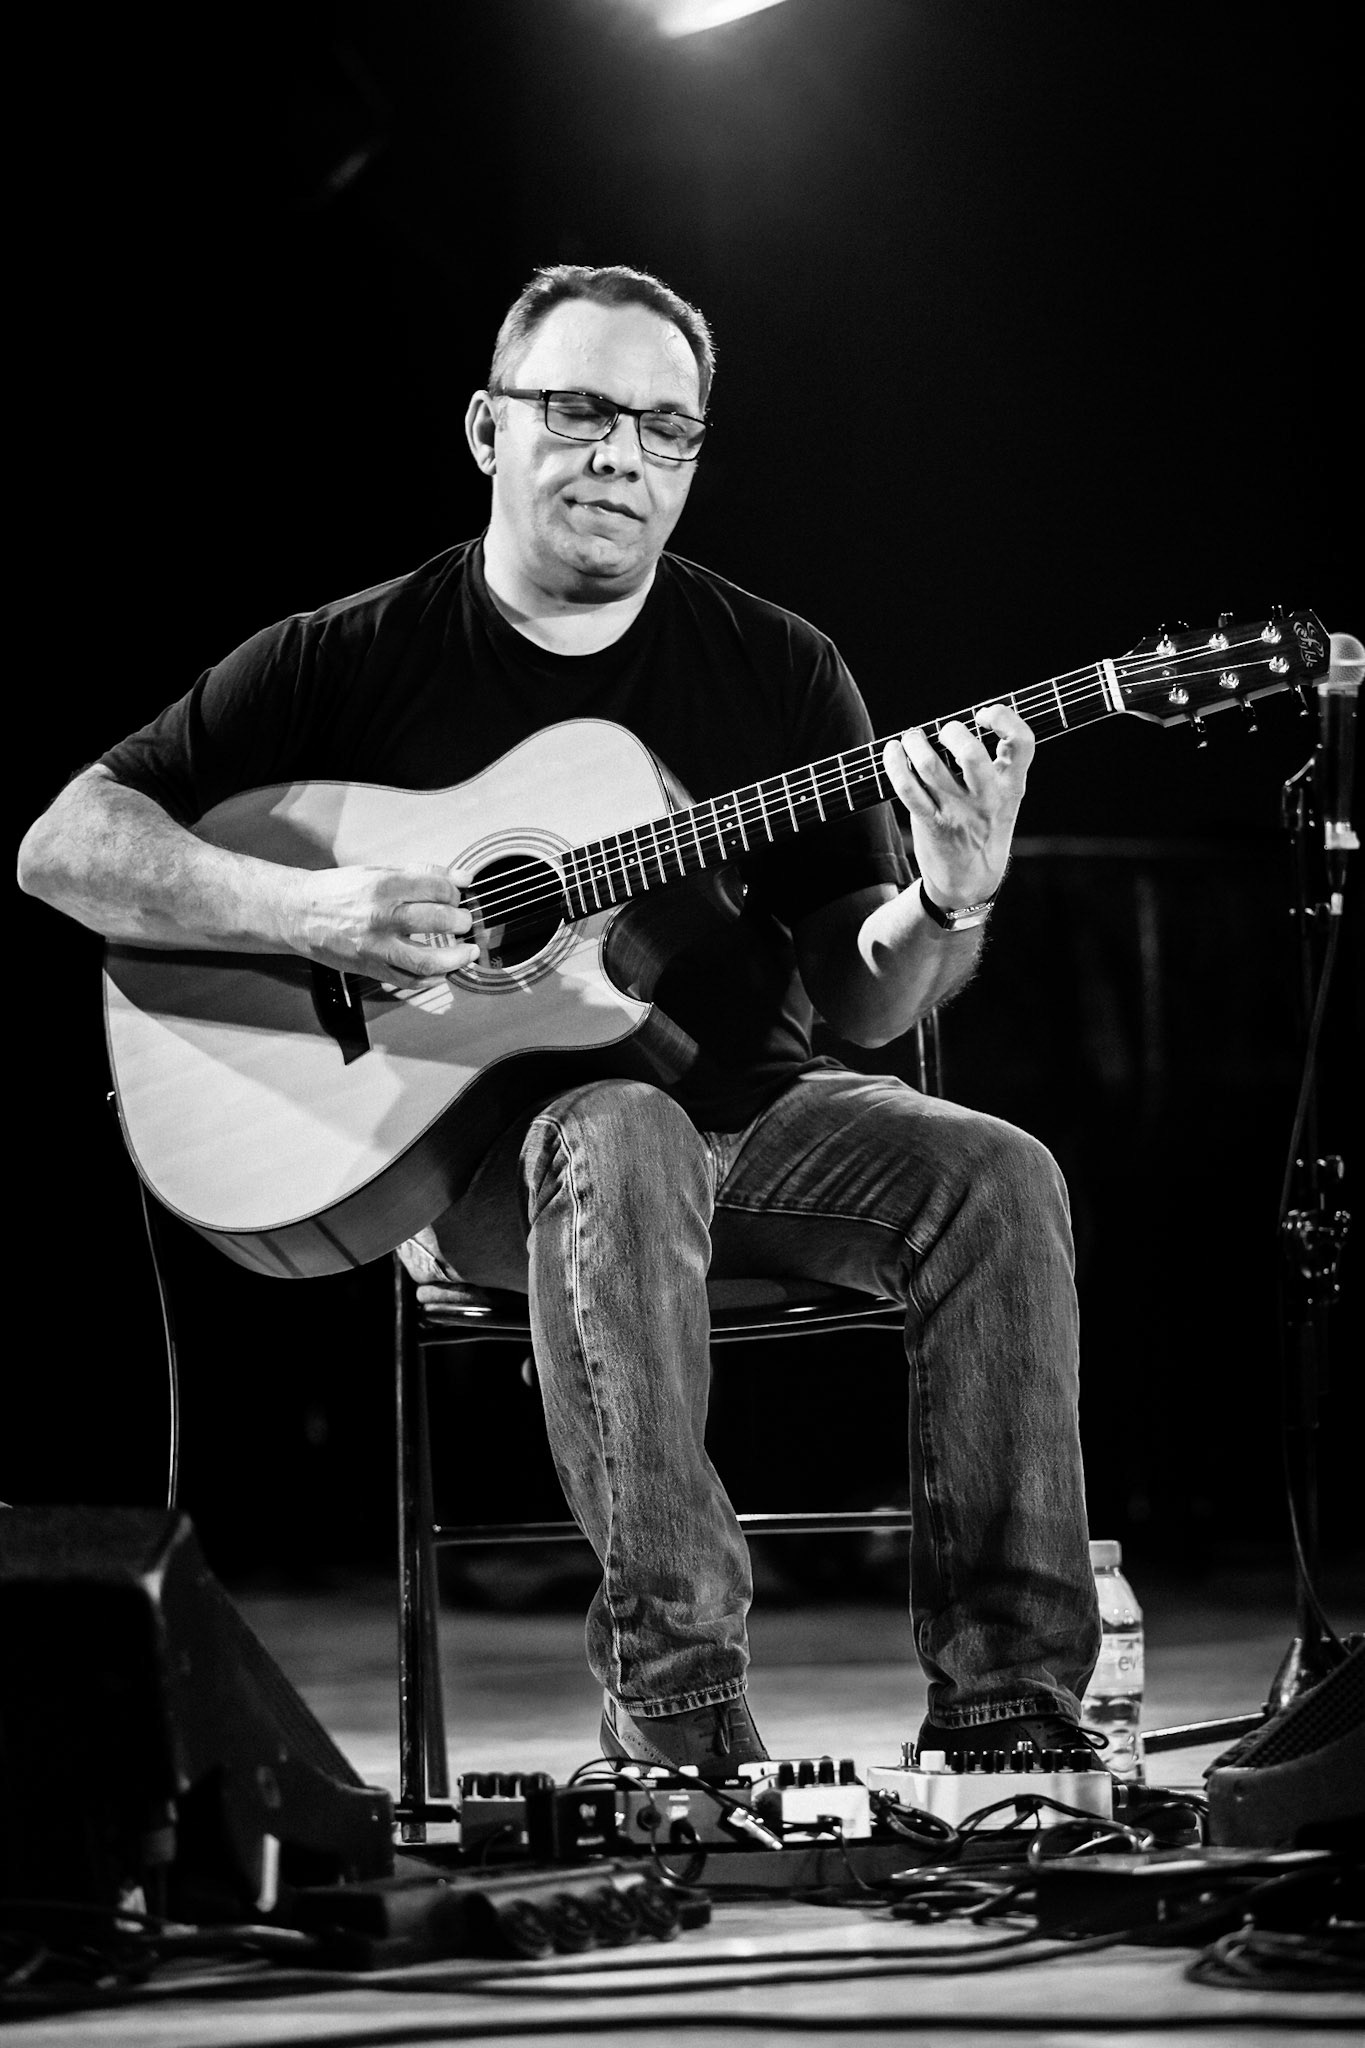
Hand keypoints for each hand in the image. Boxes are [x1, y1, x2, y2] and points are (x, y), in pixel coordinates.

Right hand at [286, 864, 479, 986]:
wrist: (299, 914)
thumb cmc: (339, 891)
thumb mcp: (379, 871)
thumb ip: (423, 874)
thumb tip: (463, 879)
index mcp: (385, 886)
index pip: (438, 889)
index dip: (455, 892)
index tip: (457, 896)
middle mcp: (381, 917)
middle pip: (438, 921)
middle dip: (461, 922)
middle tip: (464, 922)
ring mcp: (376, 947)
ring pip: (427, 960)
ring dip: (456, 958)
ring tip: (467, 952)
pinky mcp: (370, 968)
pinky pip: (409, 981)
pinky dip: (431, 979)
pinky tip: (442, 971)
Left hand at [882, 703, 1033, 908]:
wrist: (969, 884)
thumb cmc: (986, 833)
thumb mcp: (1006, 802)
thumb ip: (998, 768)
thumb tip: (968, 724)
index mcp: (1011, 788)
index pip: (1022, 743)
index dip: (1004, 718)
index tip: (985, 714)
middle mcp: (986, 799)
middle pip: (971, 754)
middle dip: (952, 731)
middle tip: (944, 732)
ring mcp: (957, 812)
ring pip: (931, 767)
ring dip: (916, 743)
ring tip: (913, 738)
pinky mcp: (931, 823)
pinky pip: (907, 790)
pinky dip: (895, 765)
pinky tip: (893, 752)